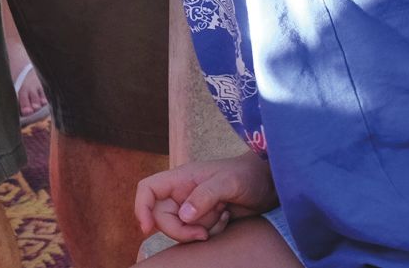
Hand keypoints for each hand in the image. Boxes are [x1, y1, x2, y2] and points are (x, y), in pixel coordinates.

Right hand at [134, 152, 276, 243]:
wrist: (267, 183)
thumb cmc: (247, 175)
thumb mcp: (227, 182)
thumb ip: (205, 196)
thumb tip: (184, 215)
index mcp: (180, 178)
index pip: (148, 190)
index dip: (142, 208)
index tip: (147, 229)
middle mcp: (182, 192)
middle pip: (162, 217)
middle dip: (181, 230)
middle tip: (203, 233)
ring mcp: (193, 206)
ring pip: (181, 228)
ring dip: (200, 230)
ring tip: (223, 215)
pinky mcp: (204, 218)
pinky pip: (196, 233)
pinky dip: (211, 232)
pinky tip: (226, 218)